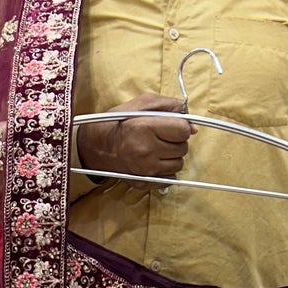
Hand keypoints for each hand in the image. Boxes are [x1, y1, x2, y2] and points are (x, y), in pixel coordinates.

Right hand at [75, 93, 192, 186]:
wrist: (95, 146)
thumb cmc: (117, 122)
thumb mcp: (140, 103)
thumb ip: (169, 106)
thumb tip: (192, 125)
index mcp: (144, 128)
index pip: (183, 130)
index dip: (180, 126)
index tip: (171, 126)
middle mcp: (146, 151)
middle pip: (183, 148)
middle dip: (175, 141)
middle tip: (160, 137)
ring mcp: (145, 170)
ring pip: (178, 164)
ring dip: (171, 156)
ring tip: (156, 149)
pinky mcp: (144, 183)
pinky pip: (170, 178)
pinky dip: (166, 170)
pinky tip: (154, 162)